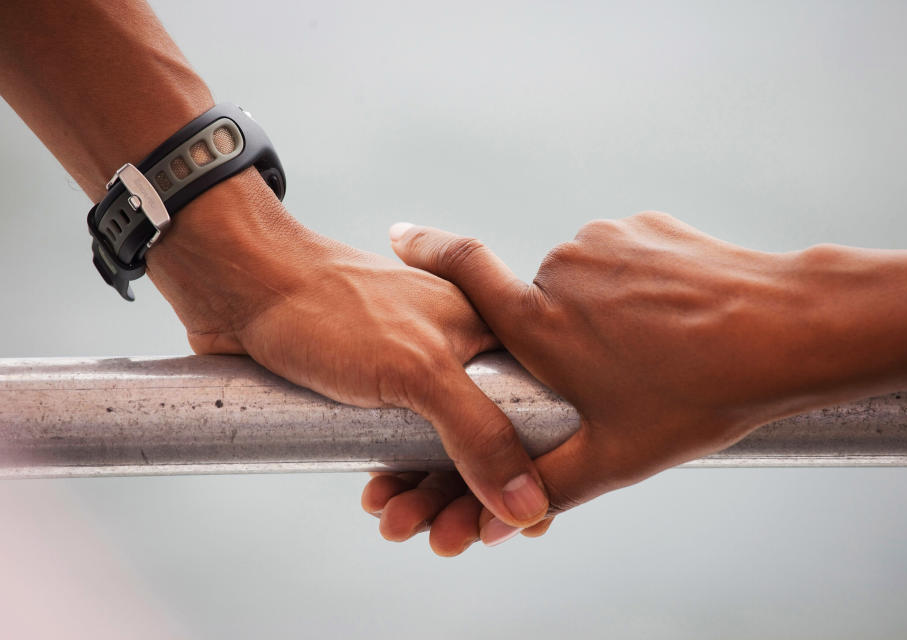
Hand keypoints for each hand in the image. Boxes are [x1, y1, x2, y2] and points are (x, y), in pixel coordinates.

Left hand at [146, 169, 550, 532]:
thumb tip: (528, 506)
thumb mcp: (419, 369)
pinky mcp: (370, 392)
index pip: (532, 414)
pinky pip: (395, 449)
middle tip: (448, 541)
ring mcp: (412, 373)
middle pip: (484, 443)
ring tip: (396, 524)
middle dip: (466, 499)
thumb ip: (480, 434)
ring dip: (424, 499)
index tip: (521, 525)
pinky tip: (375, 498)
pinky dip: (392, 481)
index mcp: (486, 332)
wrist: (241, 284)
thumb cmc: (330, 305)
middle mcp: (457, 352)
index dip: (532, 472)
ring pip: (436, 453)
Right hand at [364, 212, 906, 554]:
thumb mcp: (615, 457)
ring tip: (653, 351)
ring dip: (602, 310)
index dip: (425, 247)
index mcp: (539, 322)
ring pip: (583, 280)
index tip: (400, 236)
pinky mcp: (644, 227)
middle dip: (559, 335)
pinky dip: (636, 286)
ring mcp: (605, 241)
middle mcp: (560, 269)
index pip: (461, 267)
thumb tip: (490, 528)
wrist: (786, 330)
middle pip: (537, 302)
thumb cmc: (697, 399)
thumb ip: (544, 487)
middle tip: (612, 372)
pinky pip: (622, 258)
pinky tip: (675, 320)